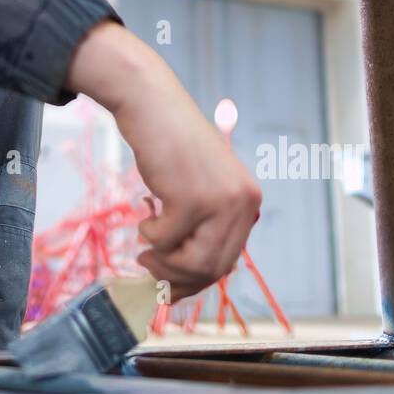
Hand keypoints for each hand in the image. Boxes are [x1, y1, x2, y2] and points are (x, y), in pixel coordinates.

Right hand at [65, 22, 261, 301]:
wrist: (153, 106)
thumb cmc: (170, 145)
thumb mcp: (201, 186)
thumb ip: (204, 224)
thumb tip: (187, 277)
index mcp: (248, 201)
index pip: (228, 259)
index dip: (196, 279)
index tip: (171, 287)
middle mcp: (243, 203)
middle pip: (213, 268)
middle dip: (177, 278)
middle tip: (149, 267)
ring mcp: (219, 201)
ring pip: (194, 263)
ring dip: (163, 262)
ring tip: (144, 246)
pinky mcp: (191, 198)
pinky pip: (166, 241)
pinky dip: (149, 235)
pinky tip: (144, 215)